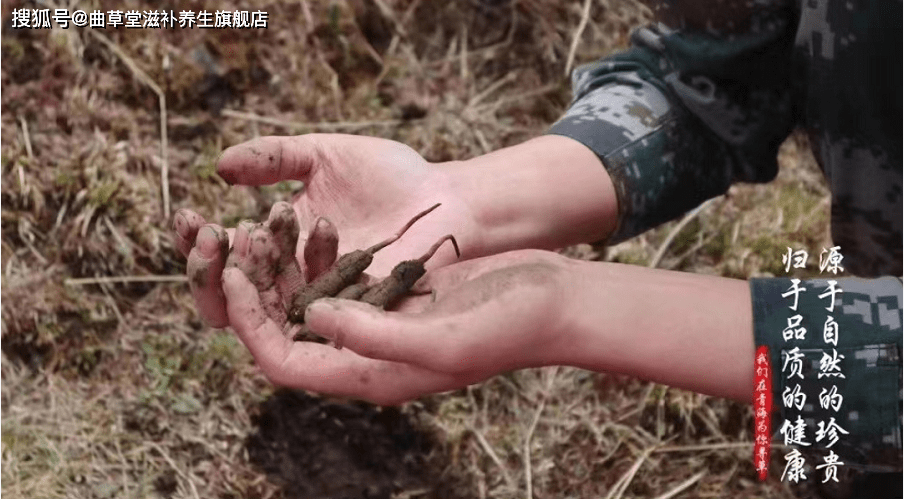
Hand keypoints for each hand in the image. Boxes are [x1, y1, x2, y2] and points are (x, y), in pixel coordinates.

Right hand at [173, 134, 479, 327]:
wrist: (446, 194)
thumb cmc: (390, 175)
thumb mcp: (323, 154)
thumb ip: (273, 158)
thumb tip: (219, 167)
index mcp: (279, 250)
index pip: (222, 263)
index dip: (196, 245)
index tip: (190, 214)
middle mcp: (293, 284)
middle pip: (227, 300)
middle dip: (206, 270)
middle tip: (211, 232)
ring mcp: (322, 304)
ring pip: (258, 317)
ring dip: (243, 275)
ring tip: (248, 231)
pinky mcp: (353, 317)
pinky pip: (307, 316)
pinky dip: (290, 287)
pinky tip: (285, 244)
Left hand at [221, 250, 575, 403]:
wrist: (552, 301)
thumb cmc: (507, 326)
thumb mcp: (441, 338)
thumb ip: (373, 335)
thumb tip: (307, 317)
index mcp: (373, 376)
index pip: (286, 362)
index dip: (251, 324)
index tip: (231, 276)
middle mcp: (370, 354)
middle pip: (289, 332)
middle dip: (257, 292)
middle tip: (236, 242)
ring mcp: (383, 321)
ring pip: (311, 300)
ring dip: (283, 268)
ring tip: (260, 224)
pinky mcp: (397, 293)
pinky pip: (341, 277)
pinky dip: (318, 254)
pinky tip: (304, 220)